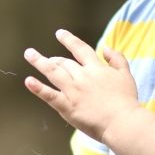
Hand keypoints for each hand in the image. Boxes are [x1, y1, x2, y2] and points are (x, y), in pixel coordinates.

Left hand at [24, 29, 137, 144]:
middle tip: (49, 59)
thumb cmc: (126, 101)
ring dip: (39, 62)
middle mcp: (82, 76)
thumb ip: (117, 59)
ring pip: (53, 72)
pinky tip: (28, 81)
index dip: (69, 40)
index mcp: (96, 68)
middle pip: (64, 62)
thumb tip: (106, 47)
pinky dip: (38, 88)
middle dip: (54, 59)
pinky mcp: (67, 106)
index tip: (60, 33)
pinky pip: (49, 95)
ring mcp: (73, 91)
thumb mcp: (126, 74)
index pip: (80, 49)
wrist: (122, 121)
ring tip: (29, 54)